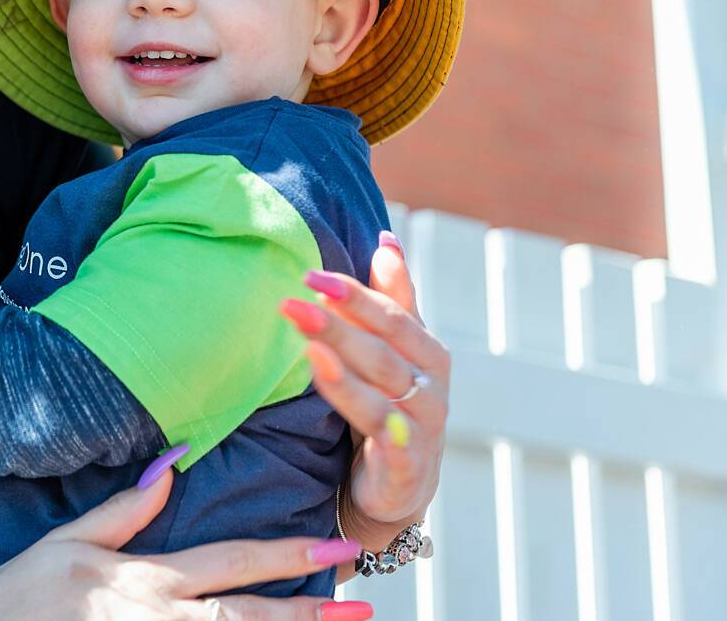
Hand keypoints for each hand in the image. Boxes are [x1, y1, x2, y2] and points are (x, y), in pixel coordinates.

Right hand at [0, 469, 373, 620]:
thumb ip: (125, 507)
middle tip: (363, 603)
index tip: (337, 548)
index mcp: (146, 579)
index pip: (234, 563)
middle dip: (312, 611)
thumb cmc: (17, 597)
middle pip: (251, 618)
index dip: (290, 555)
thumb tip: (172, 463)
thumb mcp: (67, 540)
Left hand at [280, 232, 448, 533]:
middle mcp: (431, 387)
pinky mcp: (407, 466)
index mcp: (428, 354)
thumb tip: (386, 240)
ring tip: (306, 341)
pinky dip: (363, 413)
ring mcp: (422, 428)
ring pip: (382, 390)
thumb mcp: (394, 353)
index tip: (310, 275)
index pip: (392, 316)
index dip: (354, 294)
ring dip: (342, 364)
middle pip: (383, 349)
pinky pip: (385, 436)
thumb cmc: (392, 406)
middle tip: (295, 300)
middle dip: (339, 323)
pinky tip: (330, 388)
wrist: (401, 487)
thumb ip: (393, 300)